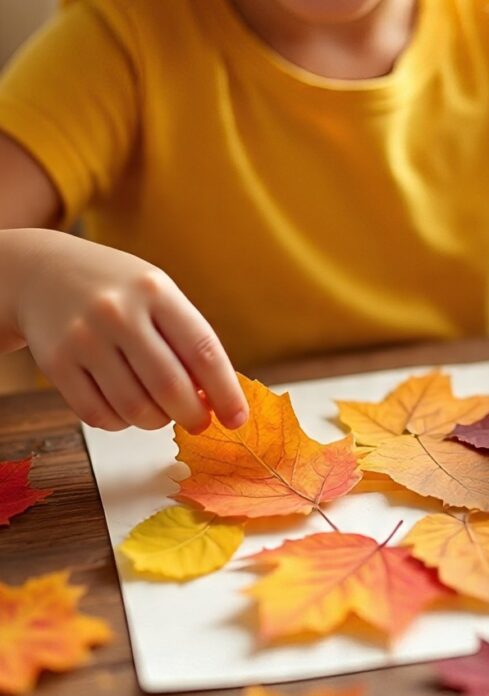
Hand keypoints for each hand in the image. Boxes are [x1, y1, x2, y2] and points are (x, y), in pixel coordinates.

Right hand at [15, 231, 248, 432]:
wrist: (42, 272)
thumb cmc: (116, 289)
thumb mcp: (156, 293)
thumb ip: (186, 339)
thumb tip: (215, 399)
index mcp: (155, 290)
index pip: (202, 350)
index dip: (225, 391)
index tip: (237, 418)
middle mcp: (118, 312)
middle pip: (170, 387)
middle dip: (193, 416)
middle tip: (199, 422)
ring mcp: (84, 338)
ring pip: (135, 408)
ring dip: (157, 421)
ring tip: (160, 411)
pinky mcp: (56, 364)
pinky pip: (99, 415)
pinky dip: (121, 423)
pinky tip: (126, 409)